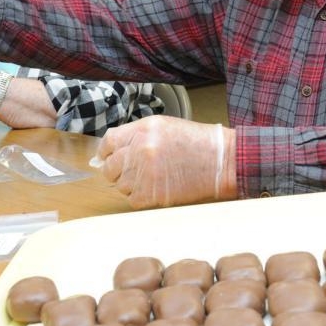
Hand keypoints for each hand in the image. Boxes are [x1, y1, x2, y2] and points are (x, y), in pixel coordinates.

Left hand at [95, 116, 235, 208]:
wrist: (219, 161)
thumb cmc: (195, 142)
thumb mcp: (163, 126)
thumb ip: (136, 135)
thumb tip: (112, 150)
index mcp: (143, 130)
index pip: (109, 142)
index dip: (105, 152)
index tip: (106, 157)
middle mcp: (141, 150)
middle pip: (110, 166)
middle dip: (116, 170)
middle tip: (129, 171)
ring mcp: (146, 173)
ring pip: (120, 185)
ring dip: (129, 184)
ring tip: (149, 178)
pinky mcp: (153, 193)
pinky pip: (132, 199)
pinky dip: (139, 197)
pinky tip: (154, 188)